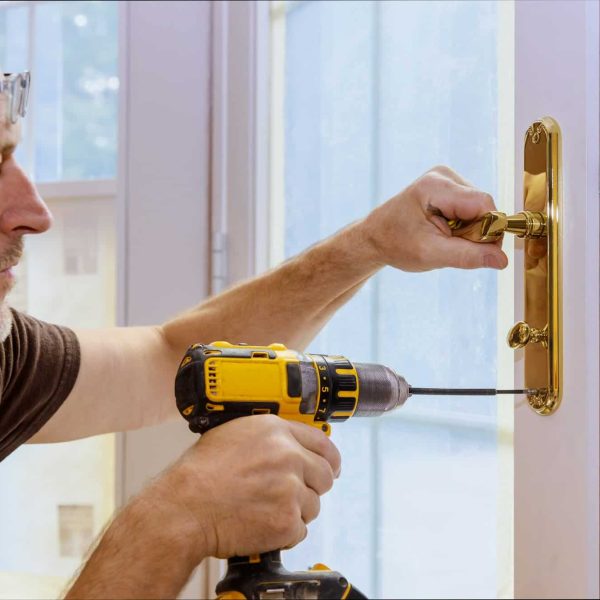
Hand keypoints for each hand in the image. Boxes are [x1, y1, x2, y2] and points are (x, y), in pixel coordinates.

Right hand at [150, 415, 340, 558]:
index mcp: (275, 431)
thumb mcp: (234, 434)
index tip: (329, 467)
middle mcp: (288, 456)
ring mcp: (290, 489)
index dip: (328, 459)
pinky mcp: (287, 520)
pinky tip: (260, 524)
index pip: (323, 442)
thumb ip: (269, 437)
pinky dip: (284, 532)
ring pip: (313, 505)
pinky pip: (300, 530)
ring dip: (294, 510)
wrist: (184, 508)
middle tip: (290, 494)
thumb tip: (291, 445)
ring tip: (263, 509)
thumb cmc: (200, 473)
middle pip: (324, 475)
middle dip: (311, 487)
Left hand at [361, 165, 507, 271]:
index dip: (488, 230)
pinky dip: (463, 226)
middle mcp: (444, 176)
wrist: (374, 238)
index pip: (483, 204)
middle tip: (448, 245)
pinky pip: (471, 210)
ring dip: (468, 230)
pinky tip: (443, 231)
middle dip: (475, 232)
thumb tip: (501, 260)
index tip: (475, 252)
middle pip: (483, 206)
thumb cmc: (395, 244)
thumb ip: (467, 256)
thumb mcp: (431, 254)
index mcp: (436, 186)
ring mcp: (447, 180)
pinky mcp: (449, 188)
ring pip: (479, 210)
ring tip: (441, 238)